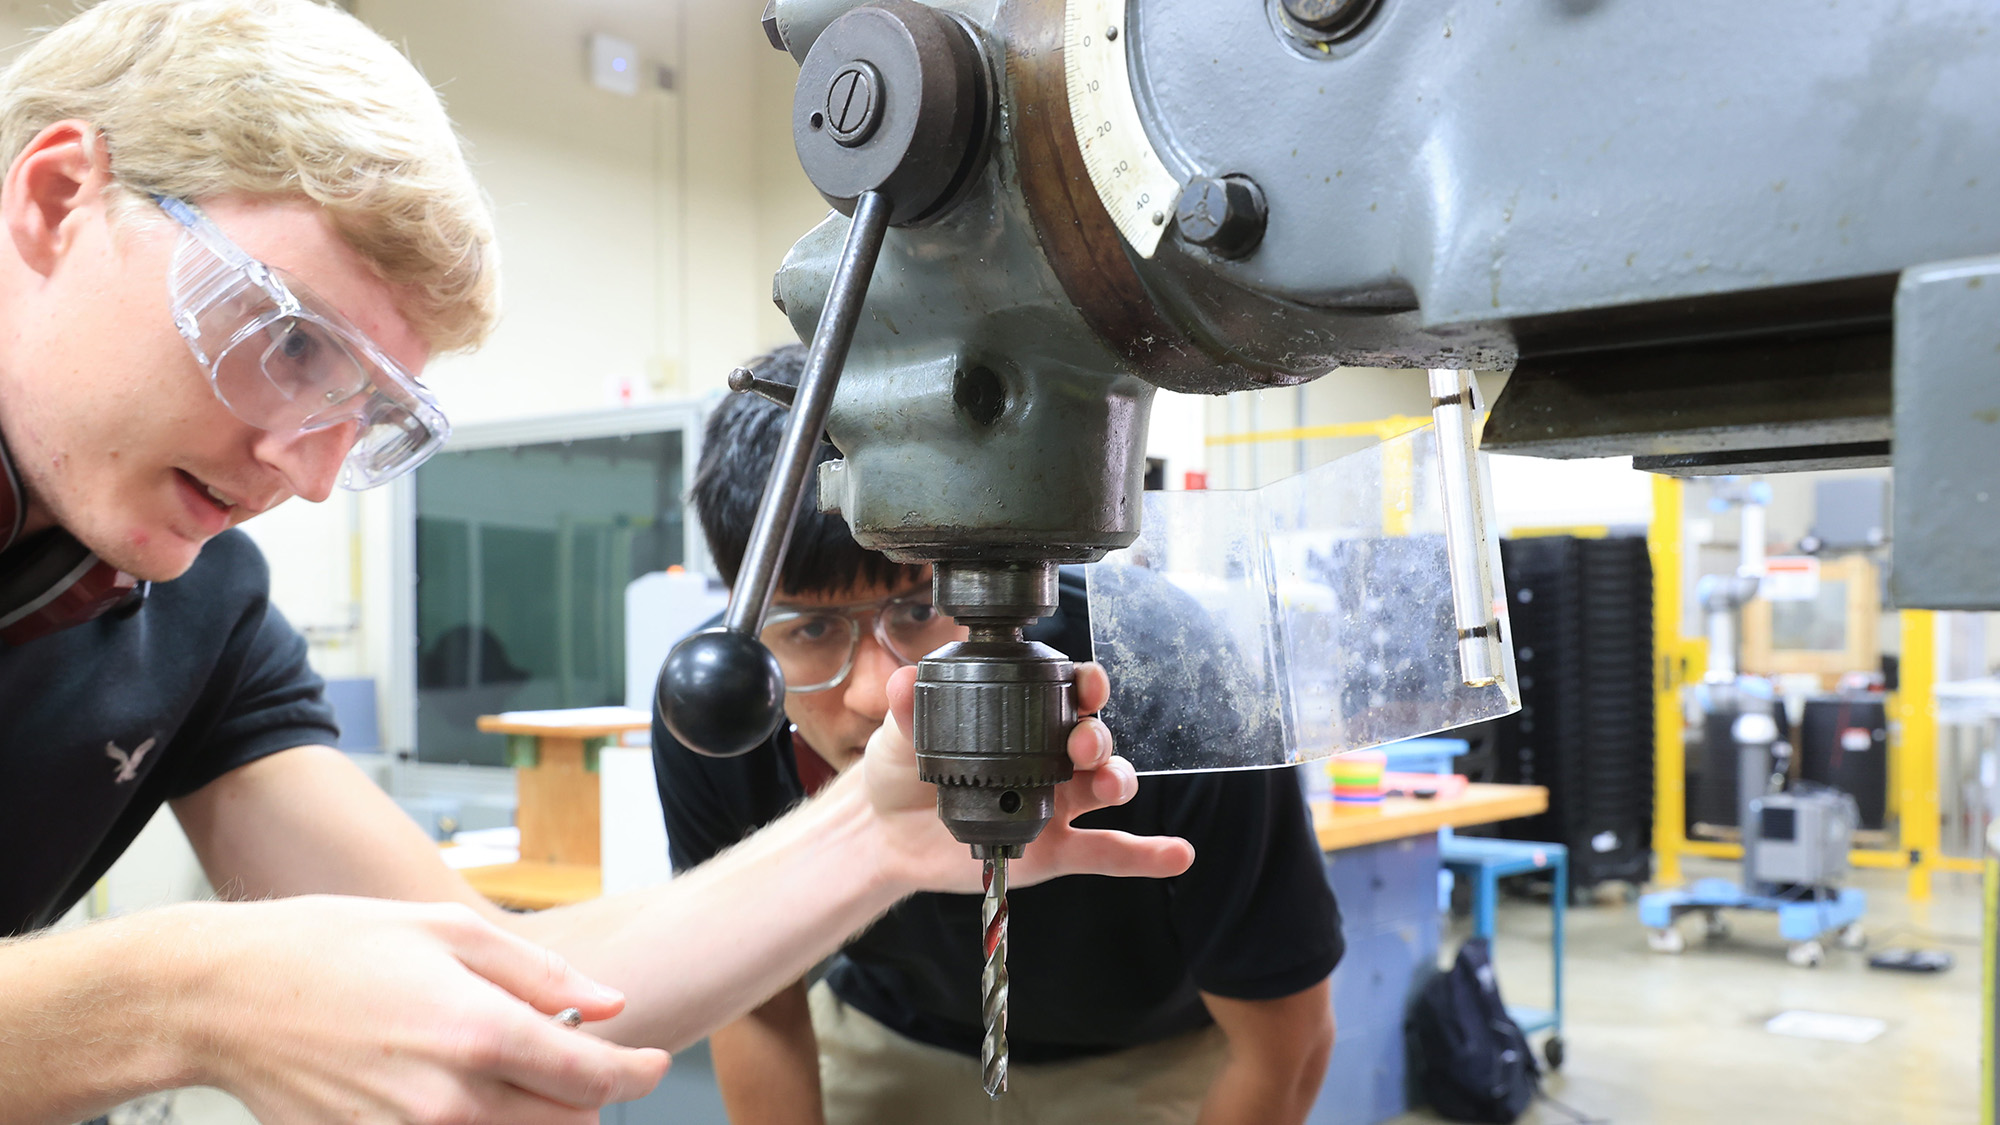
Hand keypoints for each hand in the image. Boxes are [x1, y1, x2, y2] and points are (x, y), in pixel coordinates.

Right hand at [181, 896, 668, 1122]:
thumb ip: (540, 975)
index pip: (592, 1079)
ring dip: (537, 1117)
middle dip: (586, 1094)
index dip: (637, 1074)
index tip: (652, 1063)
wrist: (227, 997)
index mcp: (476, 1031)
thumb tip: (611, 1006)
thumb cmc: (332, 948)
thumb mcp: (447, 930)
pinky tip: (467, 1092)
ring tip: (519, 1072)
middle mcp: (449, 1100)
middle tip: (574, 1057)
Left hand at [862, 662, 1194, 893]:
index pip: (1067, 694)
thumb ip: (909, 711)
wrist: (886, 837)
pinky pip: (1109, 852)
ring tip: (1108, 784)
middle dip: (1096, 735)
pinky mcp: (1056, 850)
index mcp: (1022, 721)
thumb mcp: (900, 736)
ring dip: (1118, 778)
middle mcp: (1049, 758)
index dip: (1086, 684)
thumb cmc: (902, 773)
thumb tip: (904, 678)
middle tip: (1080, 743)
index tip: (1085, 681)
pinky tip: (1176, 853)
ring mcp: (1058, 804)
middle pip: (1094, 738)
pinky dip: (1147, 854)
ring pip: (1108, 786)